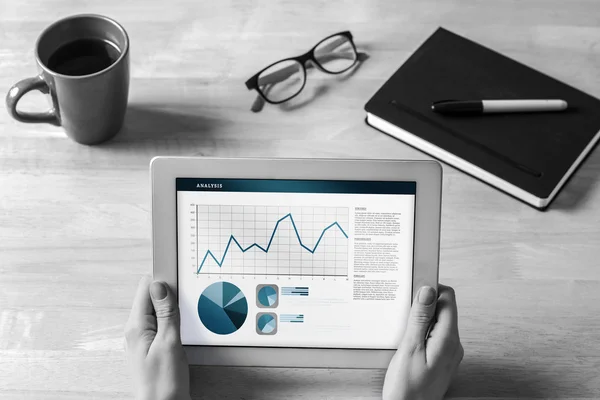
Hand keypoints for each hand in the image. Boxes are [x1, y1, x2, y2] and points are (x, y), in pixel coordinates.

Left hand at [125, 276, 190, 399]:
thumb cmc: (163, 384)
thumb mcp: (169, 343)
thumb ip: (166, 313)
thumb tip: (160, 285)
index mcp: (136, 326)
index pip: (146, 287)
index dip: (164, 282)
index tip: (180, 284)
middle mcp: (136, 330)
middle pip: (152, 297)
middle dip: (171, 296)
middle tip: (185, 308)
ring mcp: (144, 337)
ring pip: (159, 310)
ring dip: (174, 310)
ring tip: (185, 322)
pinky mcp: (153, 345)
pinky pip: (162, 323)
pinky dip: (174, 322)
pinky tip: (183, 330)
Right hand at [382, 284, 462, 399]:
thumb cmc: (407, 389)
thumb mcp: (409, 349)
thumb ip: (420, 319)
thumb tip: (428, 291)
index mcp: (448, 339)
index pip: (448, 298)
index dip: (430, 289)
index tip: (413, 289)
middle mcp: (453, 345)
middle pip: (442, 309)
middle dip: (422, 305)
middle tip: (403, 313)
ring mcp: (448, 353)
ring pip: (437, 322)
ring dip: (420, 319)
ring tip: (403, 331)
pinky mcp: (440, 359)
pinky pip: (434, 335)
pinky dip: (420, 332)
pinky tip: (406, 342)